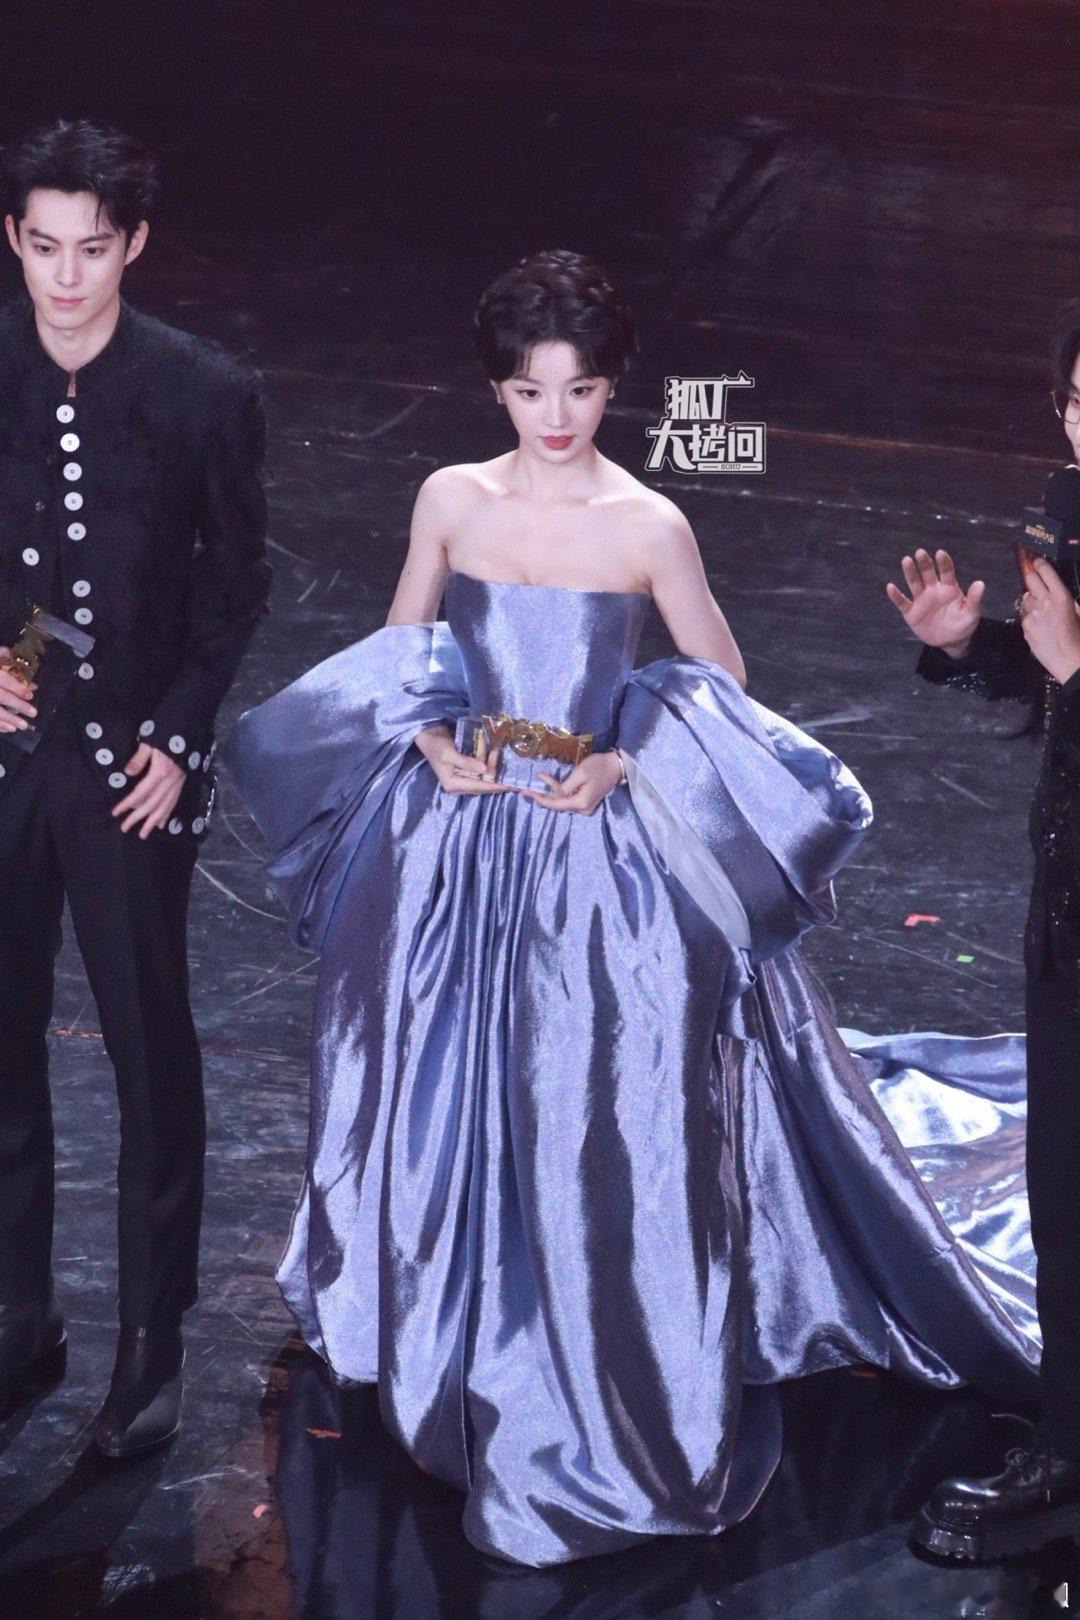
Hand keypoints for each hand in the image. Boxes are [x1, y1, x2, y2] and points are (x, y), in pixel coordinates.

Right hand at [0, 647, 37, 733]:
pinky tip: (7, 729)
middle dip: (18, 705)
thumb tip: (14, 655)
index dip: (18, 687)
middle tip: (34, 713)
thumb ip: (0, 654)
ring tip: (21, 726)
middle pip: (1, 696)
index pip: (4, 679)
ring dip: (7, 720)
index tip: (31, 694)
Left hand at [111, 743, 186, 837]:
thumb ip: (139, 759)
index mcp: (160, 773)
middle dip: (137, 818)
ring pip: (164, 808)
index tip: (116, 813)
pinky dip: (167, 815)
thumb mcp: (149, 744)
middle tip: (125, 828)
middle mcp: (170, 783)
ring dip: (152, 822)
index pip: (140, 793)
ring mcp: (177, 785)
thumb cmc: (165, 736)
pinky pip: (173, 803)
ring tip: (143, 834)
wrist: (186, 732)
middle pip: (151, 805)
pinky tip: (161, 825)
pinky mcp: (181, 785)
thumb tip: (127, 773)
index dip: (127, 804)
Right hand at [415, 725, 513, 795]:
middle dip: (495, 773)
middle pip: (483, 784)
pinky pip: (480, 773)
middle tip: (503, 759)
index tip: (510, 784)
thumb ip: (466, 762)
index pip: (479, 787)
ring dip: (491, 766)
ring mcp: (462, 781)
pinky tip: (492, 754)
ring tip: (496, 751)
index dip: (495, 785)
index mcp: (453, 785)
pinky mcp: (465, 774)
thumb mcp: (449, 754)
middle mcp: (459, 787)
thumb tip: (484, 770)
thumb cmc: (436, 746)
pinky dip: (487, 764)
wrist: (429, 738)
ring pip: (483, 778)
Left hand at [522, 749, 623, 814]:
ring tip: (538, 782)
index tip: (527, 792)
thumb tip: (555, 794)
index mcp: (581, 803)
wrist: (616, 765)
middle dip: (543, 796)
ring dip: (551, 793)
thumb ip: (565, 786)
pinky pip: (569, 799)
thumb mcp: (580, 773)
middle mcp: (583, 809)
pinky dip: (560, 792)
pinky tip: (550, 783)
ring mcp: (585, 807)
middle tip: (527, 790)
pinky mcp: (586, 801)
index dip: (541, 799)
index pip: (556, 804)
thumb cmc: (598, 766)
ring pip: (563, 802)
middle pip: (558, 805)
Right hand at [885, 549, 984, 656]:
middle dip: (924, 563)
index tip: (940, 553)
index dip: (943, 563)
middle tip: (920, 552)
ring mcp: (921, 600)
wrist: (950, 642)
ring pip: (914, 583)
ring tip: (906, 560)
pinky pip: (902, 602)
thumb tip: (980, 583)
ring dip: (910, 572)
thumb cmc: (963, 625)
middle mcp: (933, 590)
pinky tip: (890, 587)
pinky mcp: (911, 612)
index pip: (946, 572)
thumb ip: (974, 600)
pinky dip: (896, 595)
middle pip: (928, 573)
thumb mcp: (971, 614)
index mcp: (949, 588)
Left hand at [1018, 558, 1079, 685]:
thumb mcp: (1076, 610)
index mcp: (1061, 596)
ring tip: (1041, 611)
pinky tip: (1039, 627)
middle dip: (1032, 578)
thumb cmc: (1077, 634)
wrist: (1068, 658)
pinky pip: (1025, 616)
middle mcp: (1045, 601)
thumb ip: (1061, 597)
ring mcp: (1033, 614)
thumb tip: (1052, 588)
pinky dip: (1030, 618)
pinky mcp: (1025, 626)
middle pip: (1029, 579)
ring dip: (1031, 600)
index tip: (1037, 563)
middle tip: (1035, 581)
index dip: (1039, 564)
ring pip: (1025, 598)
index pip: (1045, 571)